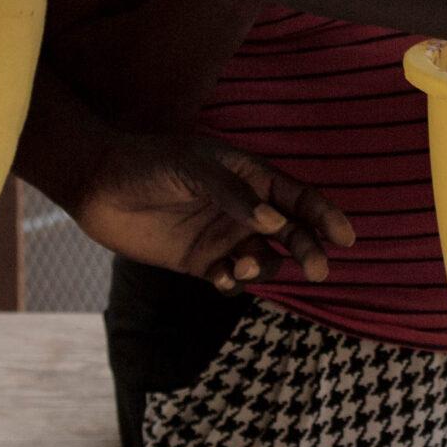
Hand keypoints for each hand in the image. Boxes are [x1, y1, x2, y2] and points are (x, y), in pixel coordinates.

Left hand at [67, 130, 354, 292]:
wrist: (99, 185)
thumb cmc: (150, 164)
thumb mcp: (194, 169)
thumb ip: (234, 195)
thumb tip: (272, 221)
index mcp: (252, 177)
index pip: (300, 197)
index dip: (327, 216)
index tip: (347, 238)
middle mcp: (245, 209)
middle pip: (291, 233)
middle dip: (308, 250)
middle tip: (318, 270)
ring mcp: (224, 236)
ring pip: (265, 261)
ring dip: (264, 269)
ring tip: (241, 267)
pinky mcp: (201, 262)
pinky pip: (230, 278)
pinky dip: (232, 283)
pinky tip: (219, 278)